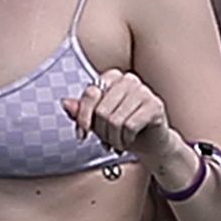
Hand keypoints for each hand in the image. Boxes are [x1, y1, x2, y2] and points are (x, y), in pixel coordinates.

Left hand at [60, 68, 178, 163]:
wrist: (152, 143)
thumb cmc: (124, 129)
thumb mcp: (98, 122)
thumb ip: (82, 112)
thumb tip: (65, 103)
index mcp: (112, 77)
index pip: (90, 94)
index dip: (83, 118)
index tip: (82, 135)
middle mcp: (128, 79)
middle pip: (102, 110)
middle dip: (101, 132)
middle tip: (106, 142)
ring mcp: (143, 91)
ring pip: (115, 120)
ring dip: (113, 139)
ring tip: (117, 143)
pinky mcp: (155, 105)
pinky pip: (130, 126)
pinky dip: (126, 139)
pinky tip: (128, 140)